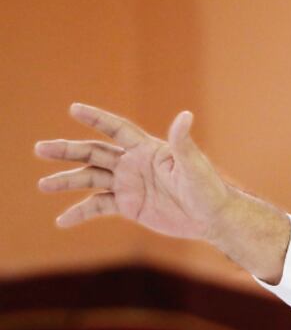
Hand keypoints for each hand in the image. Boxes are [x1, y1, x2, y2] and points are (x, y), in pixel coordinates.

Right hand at [36, 103, 233, 239]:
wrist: (211, 218)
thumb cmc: (208, 188)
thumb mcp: (193, 166)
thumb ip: (183, 142)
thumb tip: (185, 115)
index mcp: (147, 149)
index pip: (117, 129)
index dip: (97, 118)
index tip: (74, 109)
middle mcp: (133, 164)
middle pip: (94, 152)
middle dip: (68, 150)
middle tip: (40, 149)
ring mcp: (128, 184)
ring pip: (90, 178)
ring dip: (67, 181)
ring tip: (43, 185)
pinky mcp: (128, 205)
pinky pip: (98, 206)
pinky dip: (80, 212)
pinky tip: (62, 221)